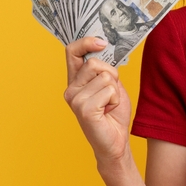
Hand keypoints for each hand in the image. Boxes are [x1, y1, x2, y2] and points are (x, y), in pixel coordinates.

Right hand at [63, 37, 132, 163]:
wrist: (115, 142)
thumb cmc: (113, 114)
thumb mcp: (111, 86)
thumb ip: (105, 70)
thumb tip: (104, 48)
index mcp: (75, 81)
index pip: (72, 52)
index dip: (86, 42)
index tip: (102, 42)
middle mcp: (71, 89)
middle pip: (95, 63)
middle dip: (111, 74)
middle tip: (111, 94)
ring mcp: (75, 99)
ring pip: (105, 76)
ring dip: (115, 90)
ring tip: (109, 105)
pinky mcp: (84, 108)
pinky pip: (109, 90)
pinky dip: (115, 100)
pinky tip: (108, 111)